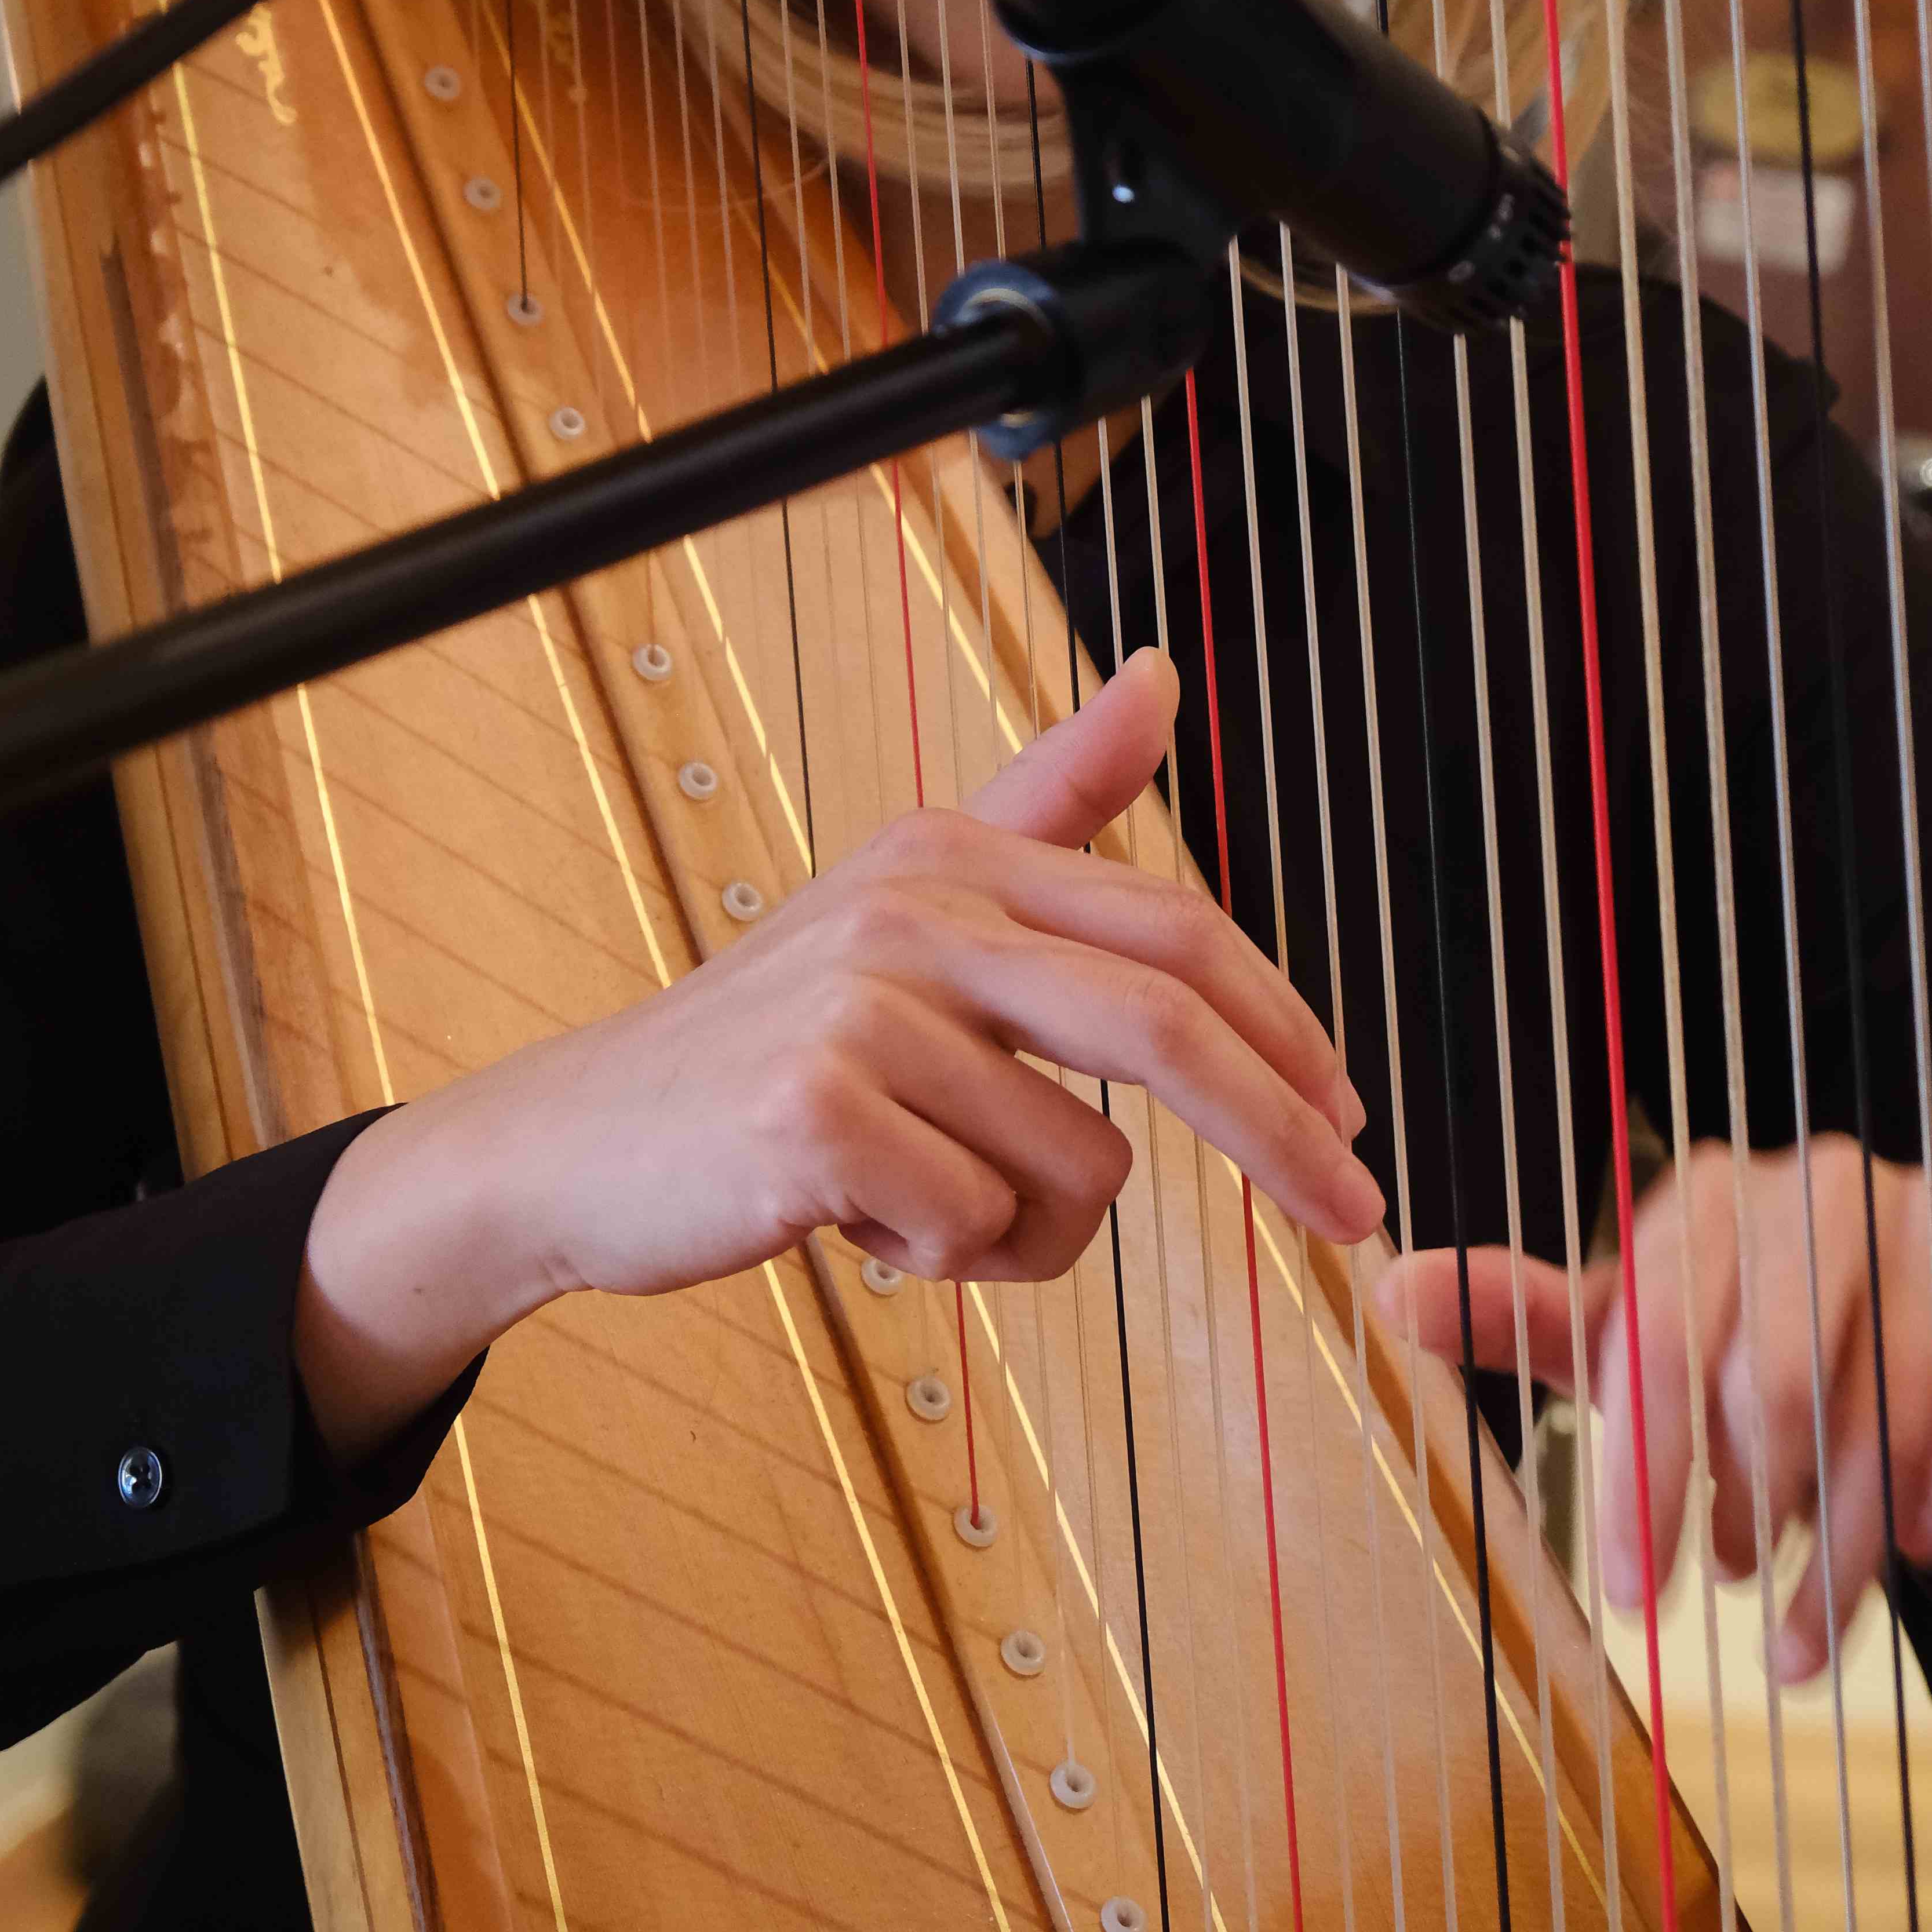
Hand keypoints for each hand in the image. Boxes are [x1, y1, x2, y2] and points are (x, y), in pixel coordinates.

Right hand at [298, 648, 1379, 1456]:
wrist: (574, 1144)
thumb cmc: (766, 1048)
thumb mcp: (907, 908)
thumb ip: (1044, 800)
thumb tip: (1159, 671)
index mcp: (950, 855)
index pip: (1174, 931)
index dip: (1282, 1027)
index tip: (1350, 1117)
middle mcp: (913, 909)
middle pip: (1160, 1024)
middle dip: (1279, 1133)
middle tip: (1357, 1216)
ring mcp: (861, 1008)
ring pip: (1074, 1170)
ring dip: (1028, 1232)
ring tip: (922, 1203)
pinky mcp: (817, 1114)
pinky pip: (978, 1229)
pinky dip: (945, 1260)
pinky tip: (859, 1224)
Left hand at [1379, 1142, 1931, 1680]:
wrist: (1930, 1340)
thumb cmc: (1753, 1350)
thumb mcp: (1632, 1339)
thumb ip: (1517, 1316)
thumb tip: (1385, 1289)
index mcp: (1715, 1201)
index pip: (1659, 1343)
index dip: (1640, 1477)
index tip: (1627, 1592)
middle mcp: (1825, 1184)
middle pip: (1779, 1380)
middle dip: (1756, 1510)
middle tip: (1740, 1590)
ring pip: (1897, 1406)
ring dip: (1854, 1543)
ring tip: (1813, 1627)